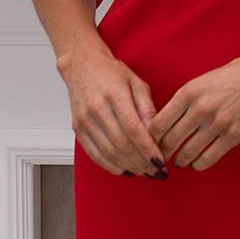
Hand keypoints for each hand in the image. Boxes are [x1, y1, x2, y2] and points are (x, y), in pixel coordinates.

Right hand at [59, 43, 166, 179]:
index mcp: (114, 94)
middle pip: (121, 145)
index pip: (133, 129)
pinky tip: (126, 170)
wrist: (82, 66)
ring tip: (145, 173)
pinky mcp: (78, 129)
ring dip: (129, 167)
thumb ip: (147, 108)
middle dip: (141, 163)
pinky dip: (111, 166)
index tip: (161, 162)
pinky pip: (95, 155)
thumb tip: (156, 133)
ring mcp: (84, 120)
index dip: (148, 149)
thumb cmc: (112, 73)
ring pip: (108, 153)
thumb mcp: (137, 83)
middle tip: (157, 172)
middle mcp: (97, 108)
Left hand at [148, 50, 239, 171]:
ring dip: (180, 160)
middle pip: (170, 140)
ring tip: (179, 162)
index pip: (159, 122)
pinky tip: (197, 163)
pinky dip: (199, 164)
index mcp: (190, 90)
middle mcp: (200, 108)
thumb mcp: (207, 77)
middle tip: (160, 157)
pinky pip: (208, 158)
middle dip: (162, 152)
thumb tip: (171, 117)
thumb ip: (189, 96)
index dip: (151, 137)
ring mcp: (217, 123)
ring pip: (187, 153)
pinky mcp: (234, 135)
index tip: (151, 143)